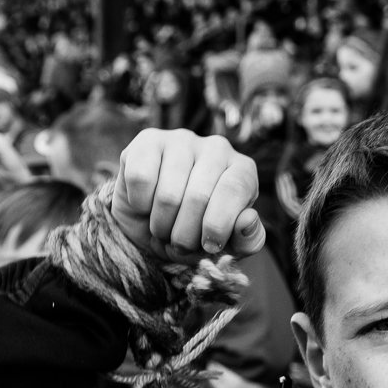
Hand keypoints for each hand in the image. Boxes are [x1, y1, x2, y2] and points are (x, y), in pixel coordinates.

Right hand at [112, 128, 266, 264]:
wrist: (154, 228)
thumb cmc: (199, 235)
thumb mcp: (229, 247)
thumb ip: (247, 240)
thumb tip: (248, 220)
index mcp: (243, 170)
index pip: (234, 189)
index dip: (218, 225)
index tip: (209, 246)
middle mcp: (216, 148)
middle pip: (199, 196)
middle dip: (186, 235)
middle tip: (181, 244)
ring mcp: (182, 140)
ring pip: (168, 194)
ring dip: (161, 226)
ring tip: (163, 229)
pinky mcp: (148, 140)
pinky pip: (140, 178)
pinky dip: (140, 205)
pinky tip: (145, 207)